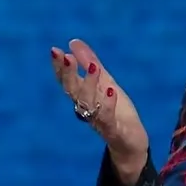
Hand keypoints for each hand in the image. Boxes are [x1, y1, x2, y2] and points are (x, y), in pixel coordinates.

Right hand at [50, 39, 149, 180]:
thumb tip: (73, 42)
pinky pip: (107, 119)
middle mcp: (87, 109)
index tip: (54, 50)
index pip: (67, 81)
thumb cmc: (116, 112)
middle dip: (68, 74)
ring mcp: (99, 121)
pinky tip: (110, 90)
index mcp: (83, 97)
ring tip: (94, 66)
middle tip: (65, 56)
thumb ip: (90, 64)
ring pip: (88, 104)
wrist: (131, 143)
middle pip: (73, 92)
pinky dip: (107, 104)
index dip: (59, 68)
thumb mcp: (105, 83)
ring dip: (89, 85)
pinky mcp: (114, 131)